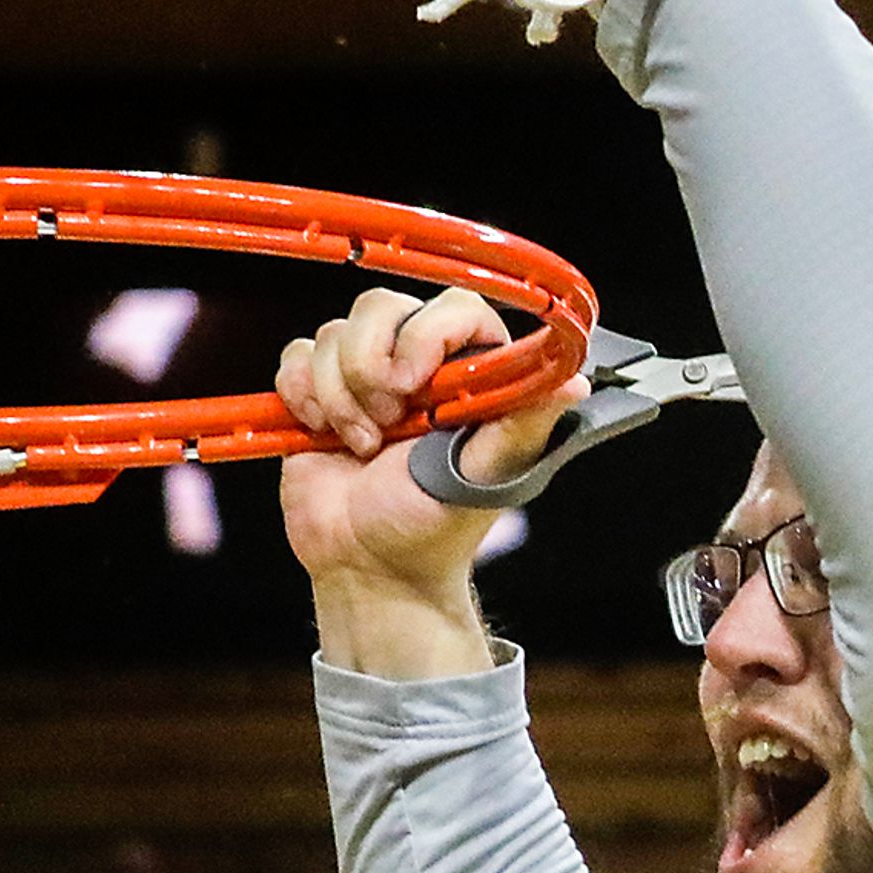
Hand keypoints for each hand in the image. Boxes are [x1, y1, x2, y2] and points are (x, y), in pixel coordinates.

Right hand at [274, 286, 578, 596]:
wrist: (369, 565)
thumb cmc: (434, 527)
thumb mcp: (485, 476)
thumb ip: (523, 423)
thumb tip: (575, 382)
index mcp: (471, 377)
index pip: (457, 308)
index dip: (428, 334)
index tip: (413, 383)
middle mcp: (420, 366)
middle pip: (383, 307)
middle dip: (371, 366)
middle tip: (388, 420)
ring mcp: (366, 376)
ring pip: (334, 332)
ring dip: (339, 394)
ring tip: (362, 444)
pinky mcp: (319, 392)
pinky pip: (298, 355)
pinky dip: (303, 394)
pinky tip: (325, 435)